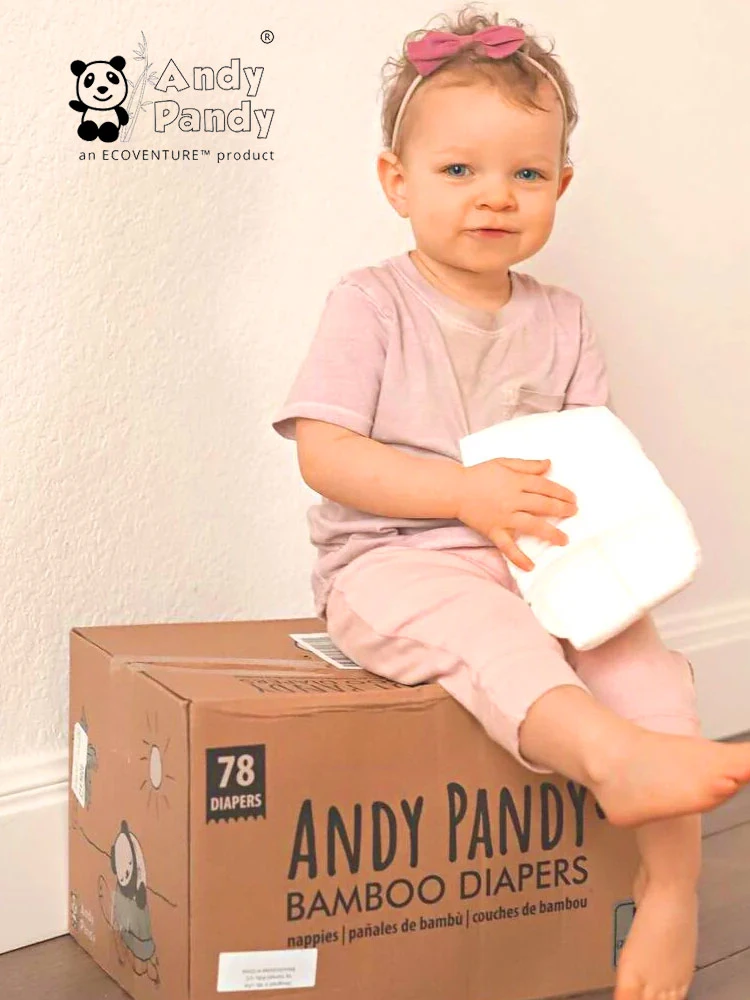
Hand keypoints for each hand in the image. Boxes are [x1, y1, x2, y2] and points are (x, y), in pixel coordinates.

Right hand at [455, 457, 577, 570]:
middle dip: (562, 510)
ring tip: (564, 540)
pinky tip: (531, 566)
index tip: (572, 498)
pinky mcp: (494, 531)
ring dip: (550, 533)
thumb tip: (548, 464)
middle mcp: (512, 500)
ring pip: (532, 525)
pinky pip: (507, 546)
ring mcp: (504, 517)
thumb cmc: (479, 475)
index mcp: (515, 481)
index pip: (545, 487)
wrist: (454, 490)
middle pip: (543, 505)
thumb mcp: (503, 463)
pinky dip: (518, 558)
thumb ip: (527, 465)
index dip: (561, 492)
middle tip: (574, 513)